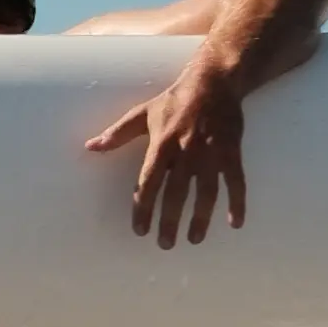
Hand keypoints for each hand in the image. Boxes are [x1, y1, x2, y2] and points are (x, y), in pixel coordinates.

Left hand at [90, 50, 248, 249]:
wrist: (214, 82)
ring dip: (201, 218)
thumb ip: (117, 133)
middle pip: (176, 193)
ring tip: (194, 239)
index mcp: (162, 144)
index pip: (149, 183)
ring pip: (206, 192)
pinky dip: (238, 202)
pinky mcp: (231, 151)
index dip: (143, 208)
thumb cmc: (174, 100)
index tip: (140, 230)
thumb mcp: (142, 113)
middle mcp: (186, 151)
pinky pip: (236, 181)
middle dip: (170, 221)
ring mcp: (210, 152)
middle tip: (165, 245)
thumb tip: (89, 147)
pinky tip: (235, 223)